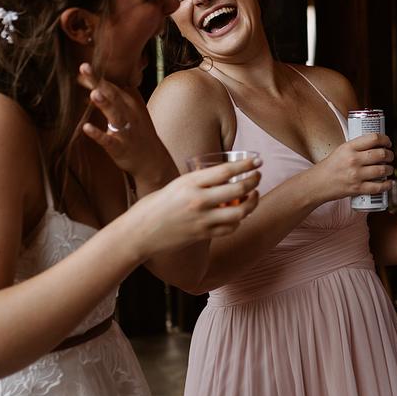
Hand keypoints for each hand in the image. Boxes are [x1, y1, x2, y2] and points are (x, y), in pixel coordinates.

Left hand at [77, 63, 171, 183]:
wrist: (152, 159)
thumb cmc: (137, 131)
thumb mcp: (131, 108)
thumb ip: (114, 93)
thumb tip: (90, 80)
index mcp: (130, 102)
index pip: (113, 85)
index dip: (98, 76)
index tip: (83, 66)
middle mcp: (130, 113)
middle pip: (113, 94)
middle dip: (99, 81)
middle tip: (84, 67)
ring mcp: (126, 130)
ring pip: (115, 115)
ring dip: (104, 104)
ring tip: (93, 93)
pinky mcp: (121, 147)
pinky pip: (108, 140)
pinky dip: (98, 134)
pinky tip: (86, 127)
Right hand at [127, 156, 261, 257]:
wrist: (138, 233)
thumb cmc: (153, 206)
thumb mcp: (175, 186)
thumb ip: (197, 183)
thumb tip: (221, 178)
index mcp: (189, 183)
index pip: (226, 171)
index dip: (246, 164)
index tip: (258, 160)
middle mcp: (198, 200)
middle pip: (238, 189)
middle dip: (254, 181)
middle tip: (258, 176)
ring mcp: (202, 219)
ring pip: (240, 212)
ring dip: (252, 203)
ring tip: (254, 196)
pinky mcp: (203, 235)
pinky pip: (230, 228)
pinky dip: (238, 221)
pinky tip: (238, 215)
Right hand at [312, 132, 394, 203]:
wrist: (317, 184)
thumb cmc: (329, 167)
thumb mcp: (341, 150)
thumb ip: (357, 147)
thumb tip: (376, 145)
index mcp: (349, 147)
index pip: (373, 138)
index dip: (385, 139)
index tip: (388, 143)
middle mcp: (353, 160)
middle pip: (381, 154)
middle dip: (390, 155)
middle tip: (390, 156)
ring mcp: (356, 175)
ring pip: (382, 170)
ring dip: (390, 169)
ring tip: (389, 169)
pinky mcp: (357, 189)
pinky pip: (378, 187)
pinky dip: (387, 185)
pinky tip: (389, 182)